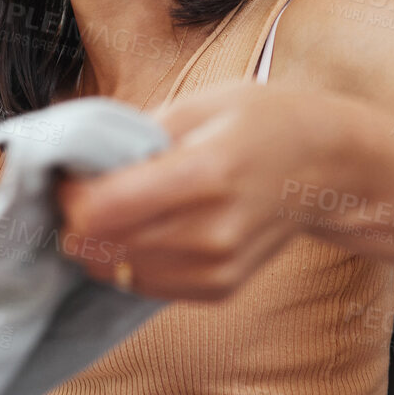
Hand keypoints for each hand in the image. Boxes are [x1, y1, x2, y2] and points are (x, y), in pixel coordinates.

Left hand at [56, 82, 354, 300]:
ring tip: (122, 206)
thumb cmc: (261, 124)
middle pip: (98, 246)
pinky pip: (142, 285)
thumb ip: (132, 135)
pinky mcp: (218, 289)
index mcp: (205, 174)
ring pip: (113, 270)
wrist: (324, 168)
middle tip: (90, 189)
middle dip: (77, 218)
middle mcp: (212, 232)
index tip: (72, 173)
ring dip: (100, 242)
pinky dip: (129, 259)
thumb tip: (73, 160)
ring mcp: (217, 268)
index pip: (100, 210)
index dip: (69, 193)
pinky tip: (149, 228)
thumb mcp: (199, 105)